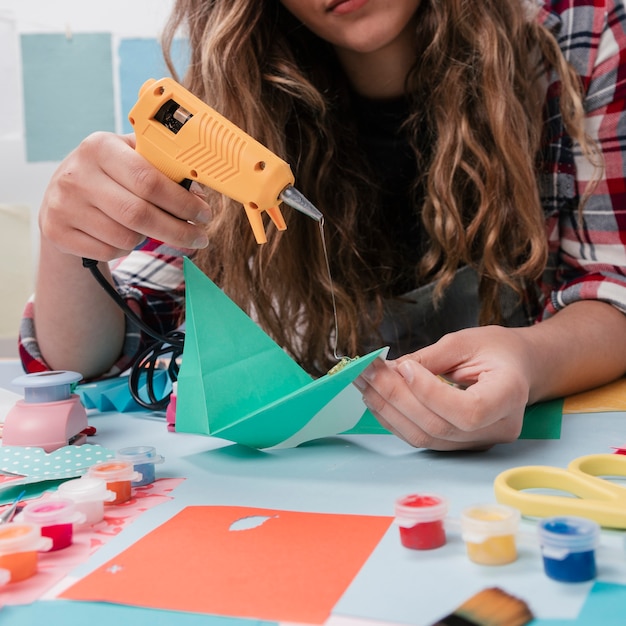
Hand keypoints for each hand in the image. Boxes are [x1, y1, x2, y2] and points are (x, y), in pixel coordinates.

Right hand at [39, 132, 211, 260]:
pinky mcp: (57, 231)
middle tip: (200, 237)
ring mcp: (63, 205)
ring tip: (153, 229)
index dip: (183, 202)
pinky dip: (125, 249)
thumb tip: (199, 194)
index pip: (149, 180)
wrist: (61, 196)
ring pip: (127, 237)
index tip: (204, 214)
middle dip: (178, 230)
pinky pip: (109, 252)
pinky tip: (123, 236)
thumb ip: (163, 168)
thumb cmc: (109, 176)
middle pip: (140, 215)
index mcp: (100, 147)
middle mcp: (77, 175)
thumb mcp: (130, 158)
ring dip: (149, 239)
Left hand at [355, 325, 534, 450]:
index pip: (468, 411)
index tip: (403, 366)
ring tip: (365, 382)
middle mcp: (497, 428)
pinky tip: (376, 398)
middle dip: (396, 397)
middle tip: (368, 370)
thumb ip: (430, 358)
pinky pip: (422, 438)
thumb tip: (391, 369)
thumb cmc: (498, 351)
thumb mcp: (467, 342)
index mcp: (509, 396)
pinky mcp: (459, 445)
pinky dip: (394, 419)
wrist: (519, 368)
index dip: (430, 393)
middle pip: (438, 426)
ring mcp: (478, 442)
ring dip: (387, 409)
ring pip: (425, 437)